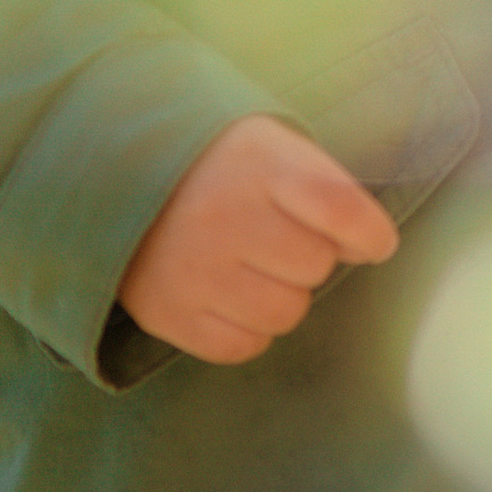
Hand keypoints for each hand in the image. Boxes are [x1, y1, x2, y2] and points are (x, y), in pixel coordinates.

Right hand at [117, 113, 399, 363]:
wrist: (116, 174)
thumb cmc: (217, 161)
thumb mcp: (270, 145)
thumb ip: (322, 187)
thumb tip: (371, 247)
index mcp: (260, 163)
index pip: (340, 210)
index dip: (370, 234)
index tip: (374, 242)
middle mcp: (226, 216)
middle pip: (315, 266)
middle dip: (309, 256)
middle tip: (277, 235)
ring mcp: (194, 269)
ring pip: (285, 313)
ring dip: (281, 294)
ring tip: (250, 264)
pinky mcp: (169, 314)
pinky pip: (243, 346)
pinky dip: (247, 327)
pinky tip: (228, 293)